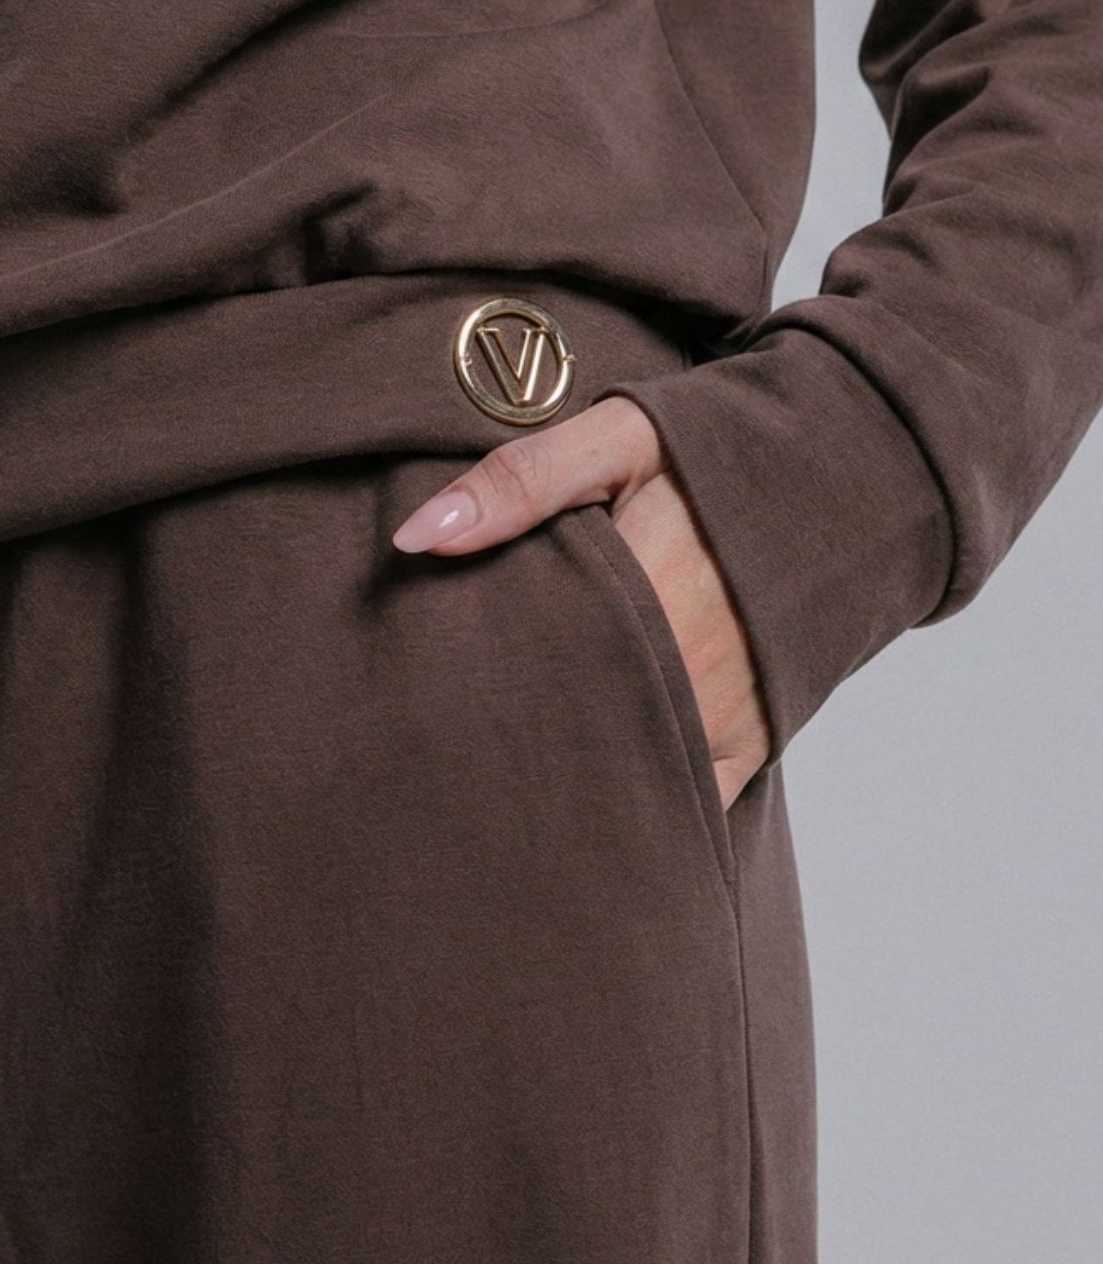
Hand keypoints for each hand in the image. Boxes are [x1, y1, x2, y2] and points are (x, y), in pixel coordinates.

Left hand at [392, 397, 771, 809]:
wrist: (850, 474)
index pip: (529, 670)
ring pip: (625, 778)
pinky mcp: (753, 743)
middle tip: (447, 763)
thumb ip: (520, 481)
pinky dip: (642, 816)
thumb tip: (415, 538)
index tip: (422, 707)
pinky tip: (588, 825)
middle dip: (510, 751)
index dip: (473, 694)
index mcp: (642, 595)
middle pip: (570, 735)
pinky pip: (691, 807)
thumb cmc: (721, 449)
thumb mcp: (621, 438)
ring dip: (569, 786)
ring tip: (501, 798)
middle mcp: (686, 672)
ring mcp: (723, 717)